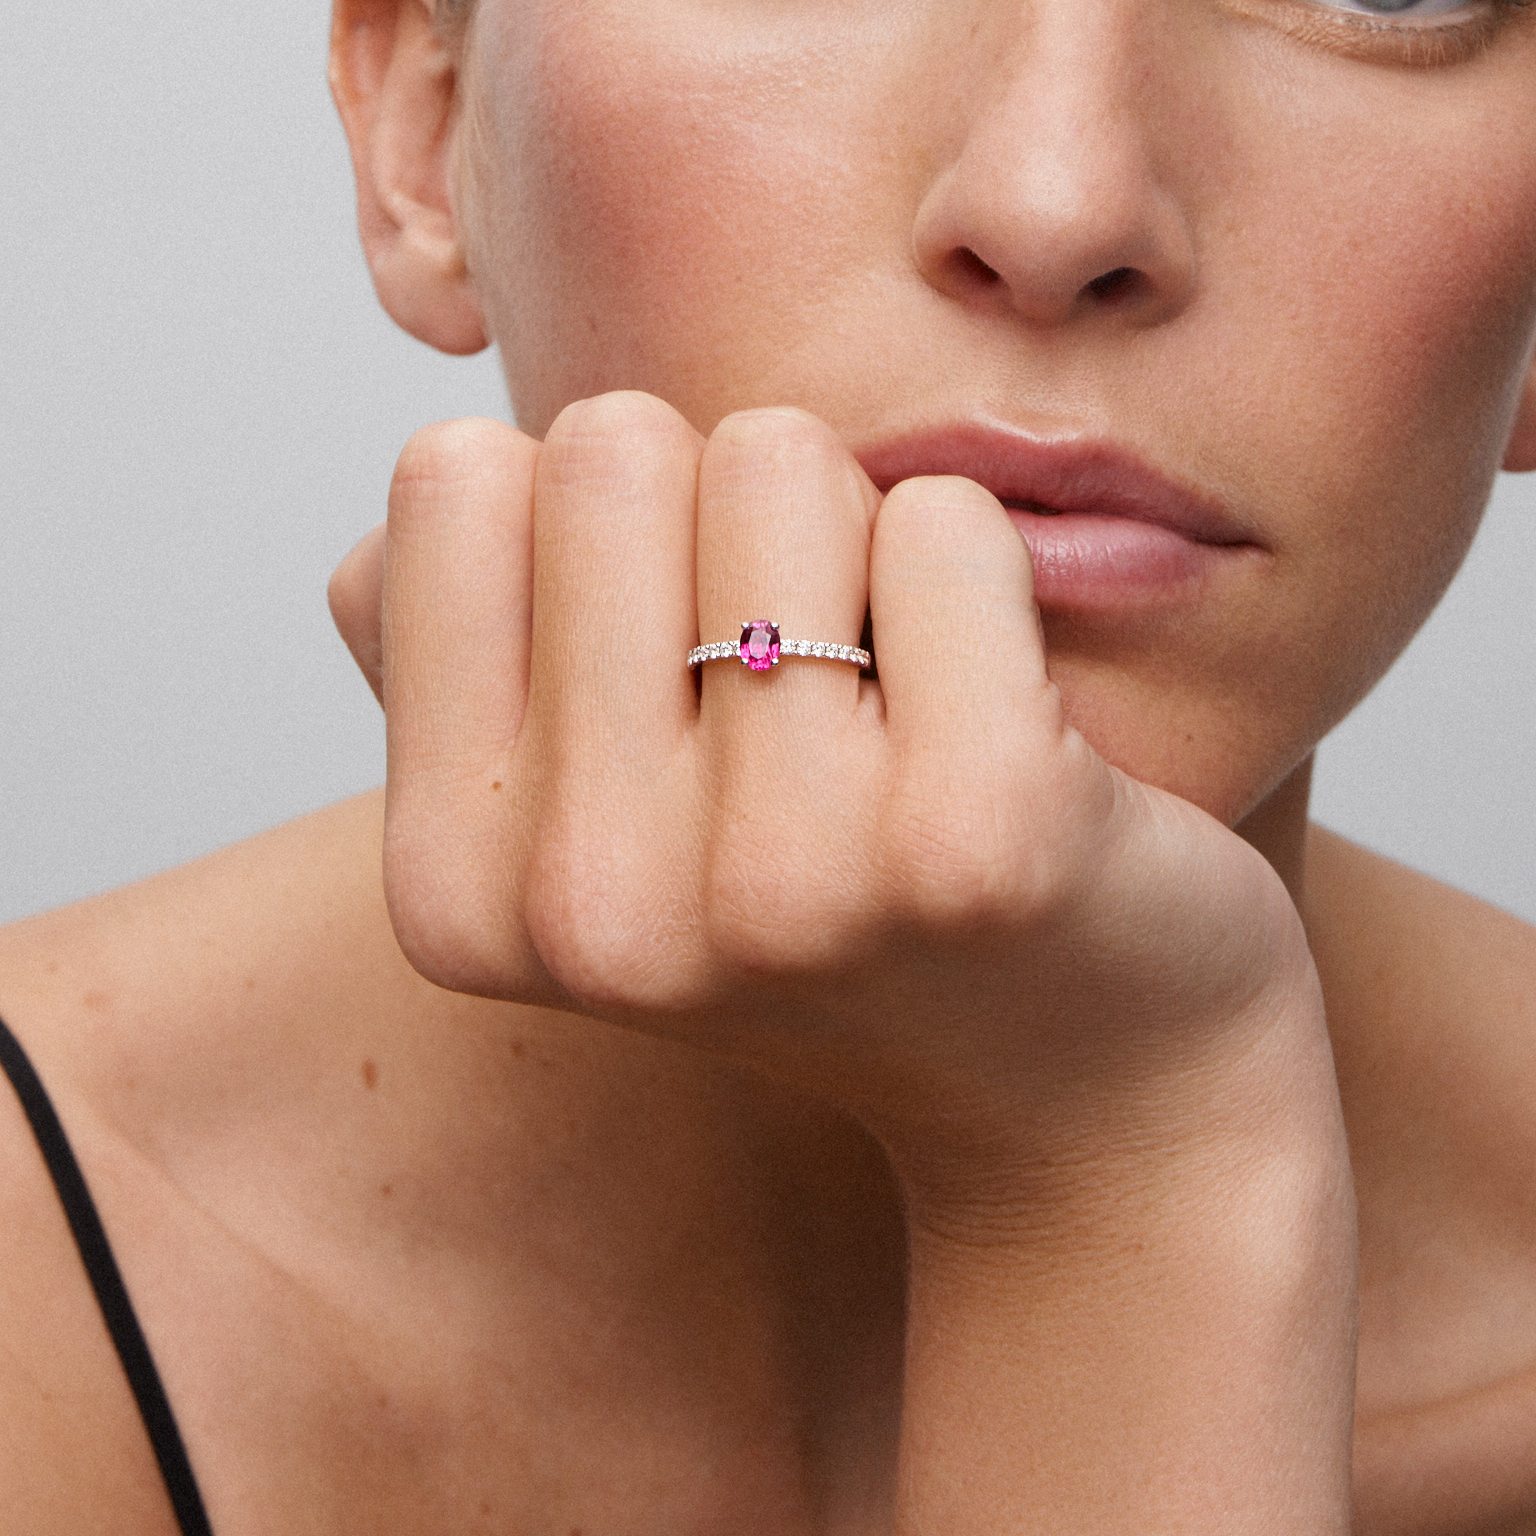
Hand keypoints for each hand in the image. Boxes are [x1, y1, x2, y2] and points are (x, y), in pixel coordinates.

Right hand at [332, 393, 1325, 1208]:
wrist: (1091, 1092)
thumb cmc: (825, 885)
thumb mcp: (589, 802)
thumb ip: (460, 641)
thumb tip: (444, 463)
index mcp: (453, 890)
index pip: (452, 473)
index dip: (585, 524)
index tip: (666, 661)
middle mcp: (590, 908)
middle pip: (611, 443)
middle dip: (721, 507)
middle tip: (804, 670)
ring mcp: (780, 883)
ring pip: (777, 457)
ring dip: (856, 536)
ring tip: (898, 700)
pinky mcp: (973, 845)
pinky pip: (944, 522)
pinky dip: (990, 572)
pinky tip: (1013, 723)